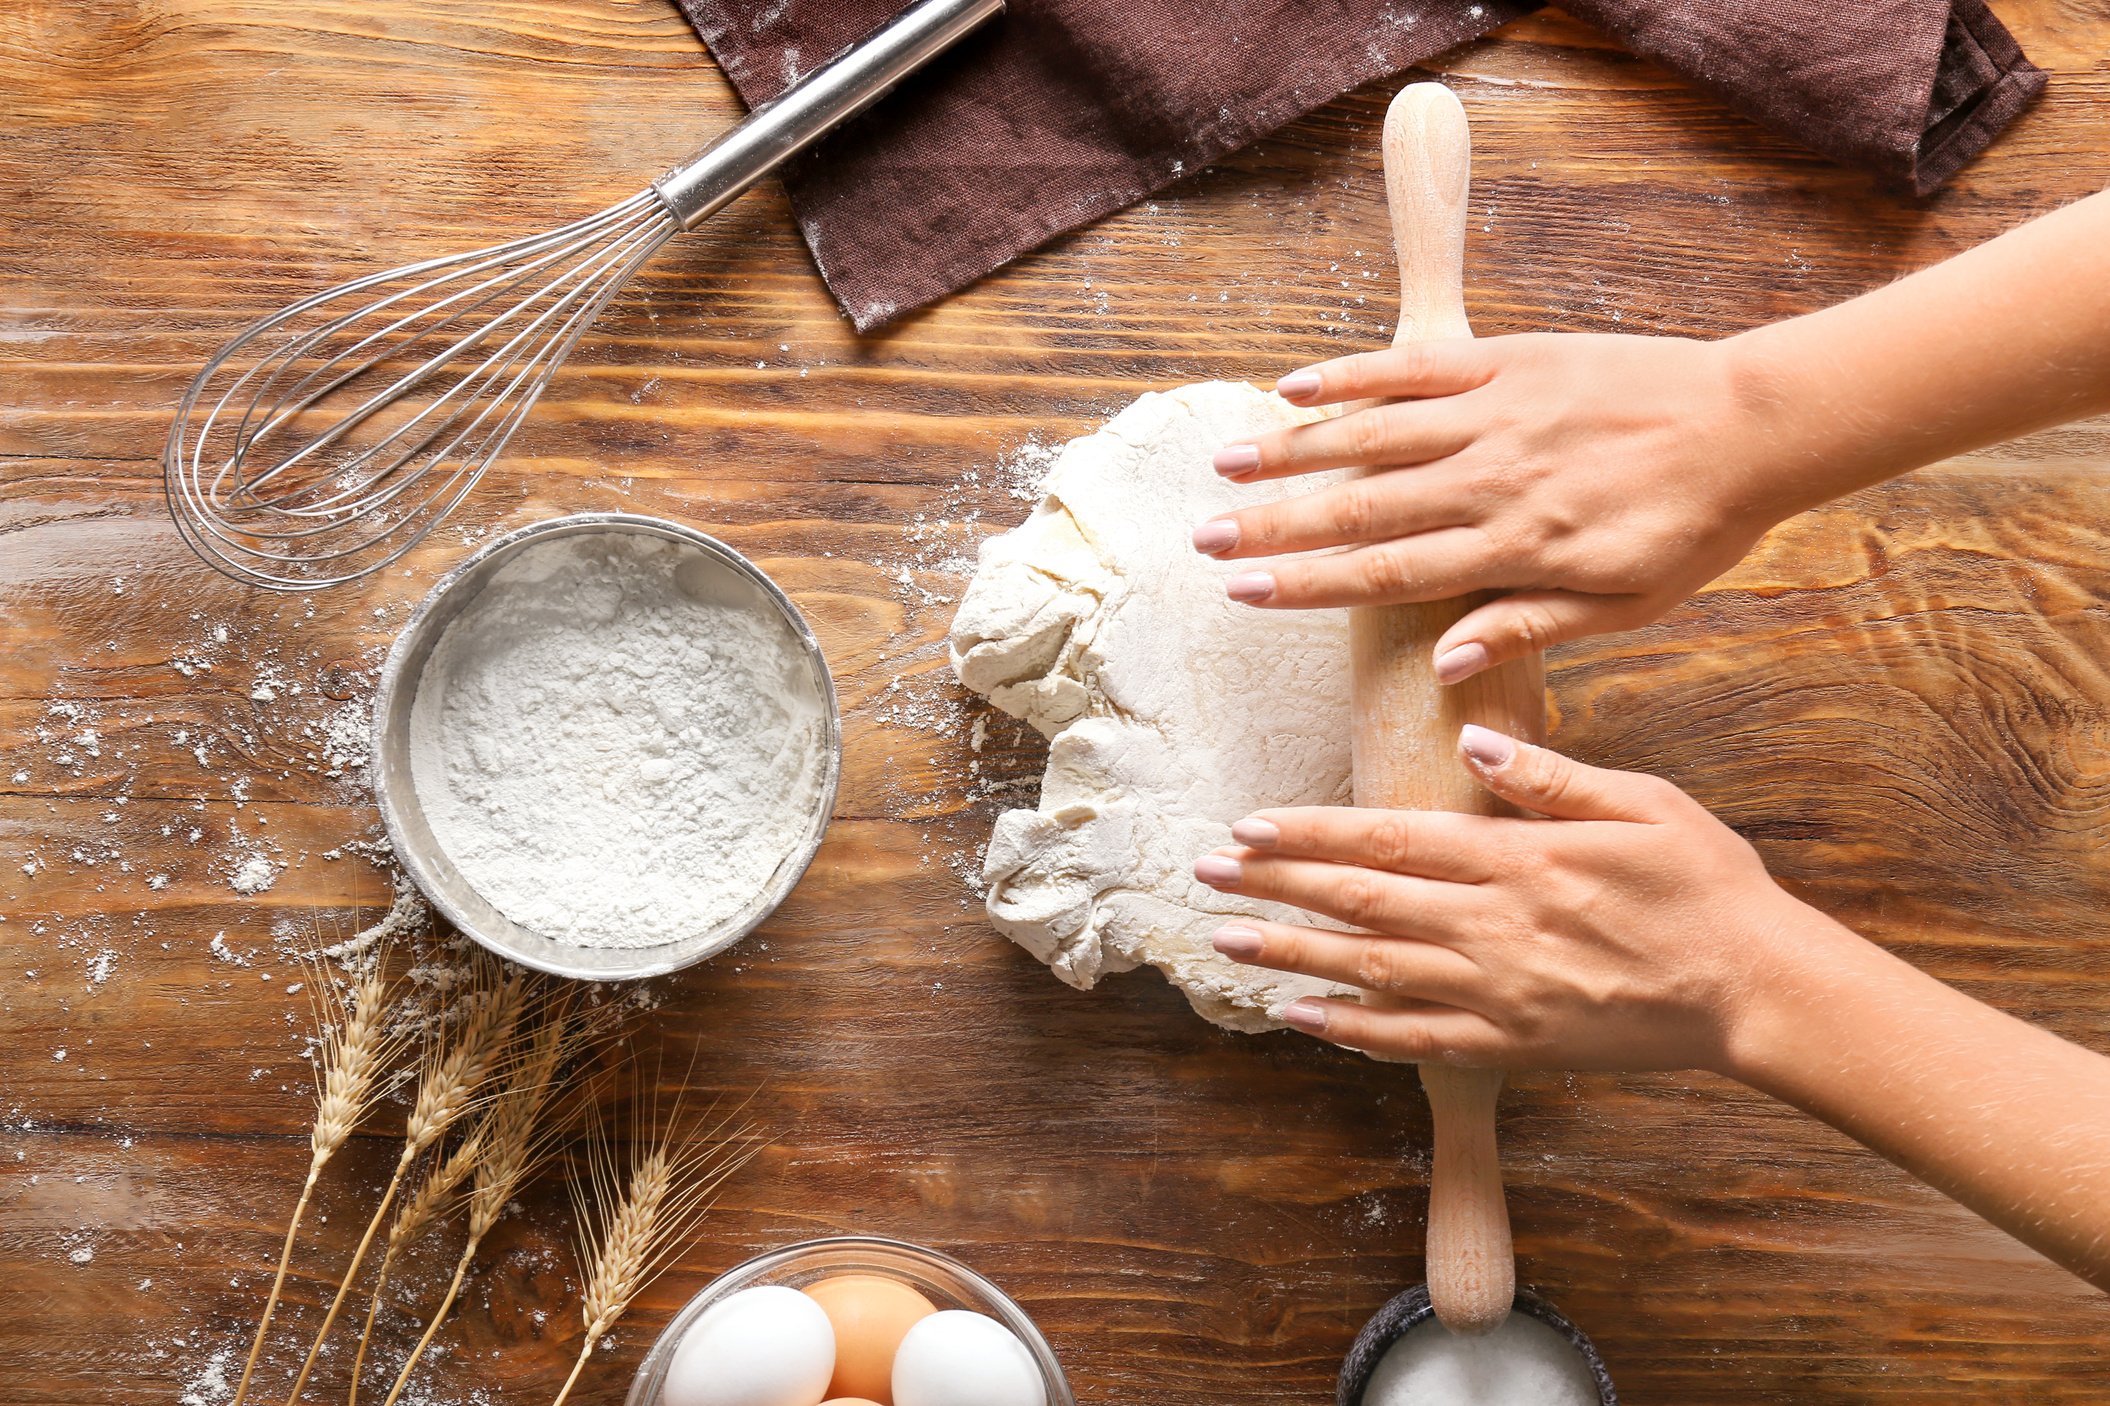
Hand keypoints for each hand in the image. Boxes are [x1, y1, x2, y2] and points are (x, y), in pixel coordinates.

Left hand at [1191, 725, 1854, 1070]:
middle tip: (1203, 874)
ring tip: (1225, 942)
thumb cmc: (1706, 885)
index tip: (1247, 825)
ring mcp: (1499, 990)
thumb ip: (1553, 778)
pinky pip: (1416, 1040)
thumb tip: (1479, 743)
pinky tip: (1300, 1019)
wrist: (1757, 990)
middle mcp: (1494, 924)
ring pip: (1372, 971)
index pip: (1388, 838)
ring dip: (1292, 956)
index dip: (1309, 833)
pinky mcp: (1513, 1043)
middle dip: (1275, 886)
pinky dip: (1352, 1031)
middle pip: (1361, 901)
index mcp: (1518, 857)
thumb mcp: (1643, 802)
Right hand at [1193, 333, 1798, 683]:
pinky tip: (1294, 386)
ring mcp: (1497, 413)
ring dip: (1293, 450)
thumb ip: (1527, 629)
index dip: (1309, 583)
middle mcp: (1493, 479)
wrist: (1753, 424)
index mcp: (1516, 547)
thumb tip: (1439, 665)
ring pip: (1375, 434)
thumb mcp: (1624, 605)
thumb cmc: (1689, 527)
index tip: (1245, 592)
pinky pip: (1416, 368)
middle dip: (1275, 526)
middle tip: (1203, 540)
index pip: (1389, 570)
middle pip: (1362, 506)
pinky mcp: (1510, 360)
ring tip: (1225, 466)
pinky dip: (1353, 376)